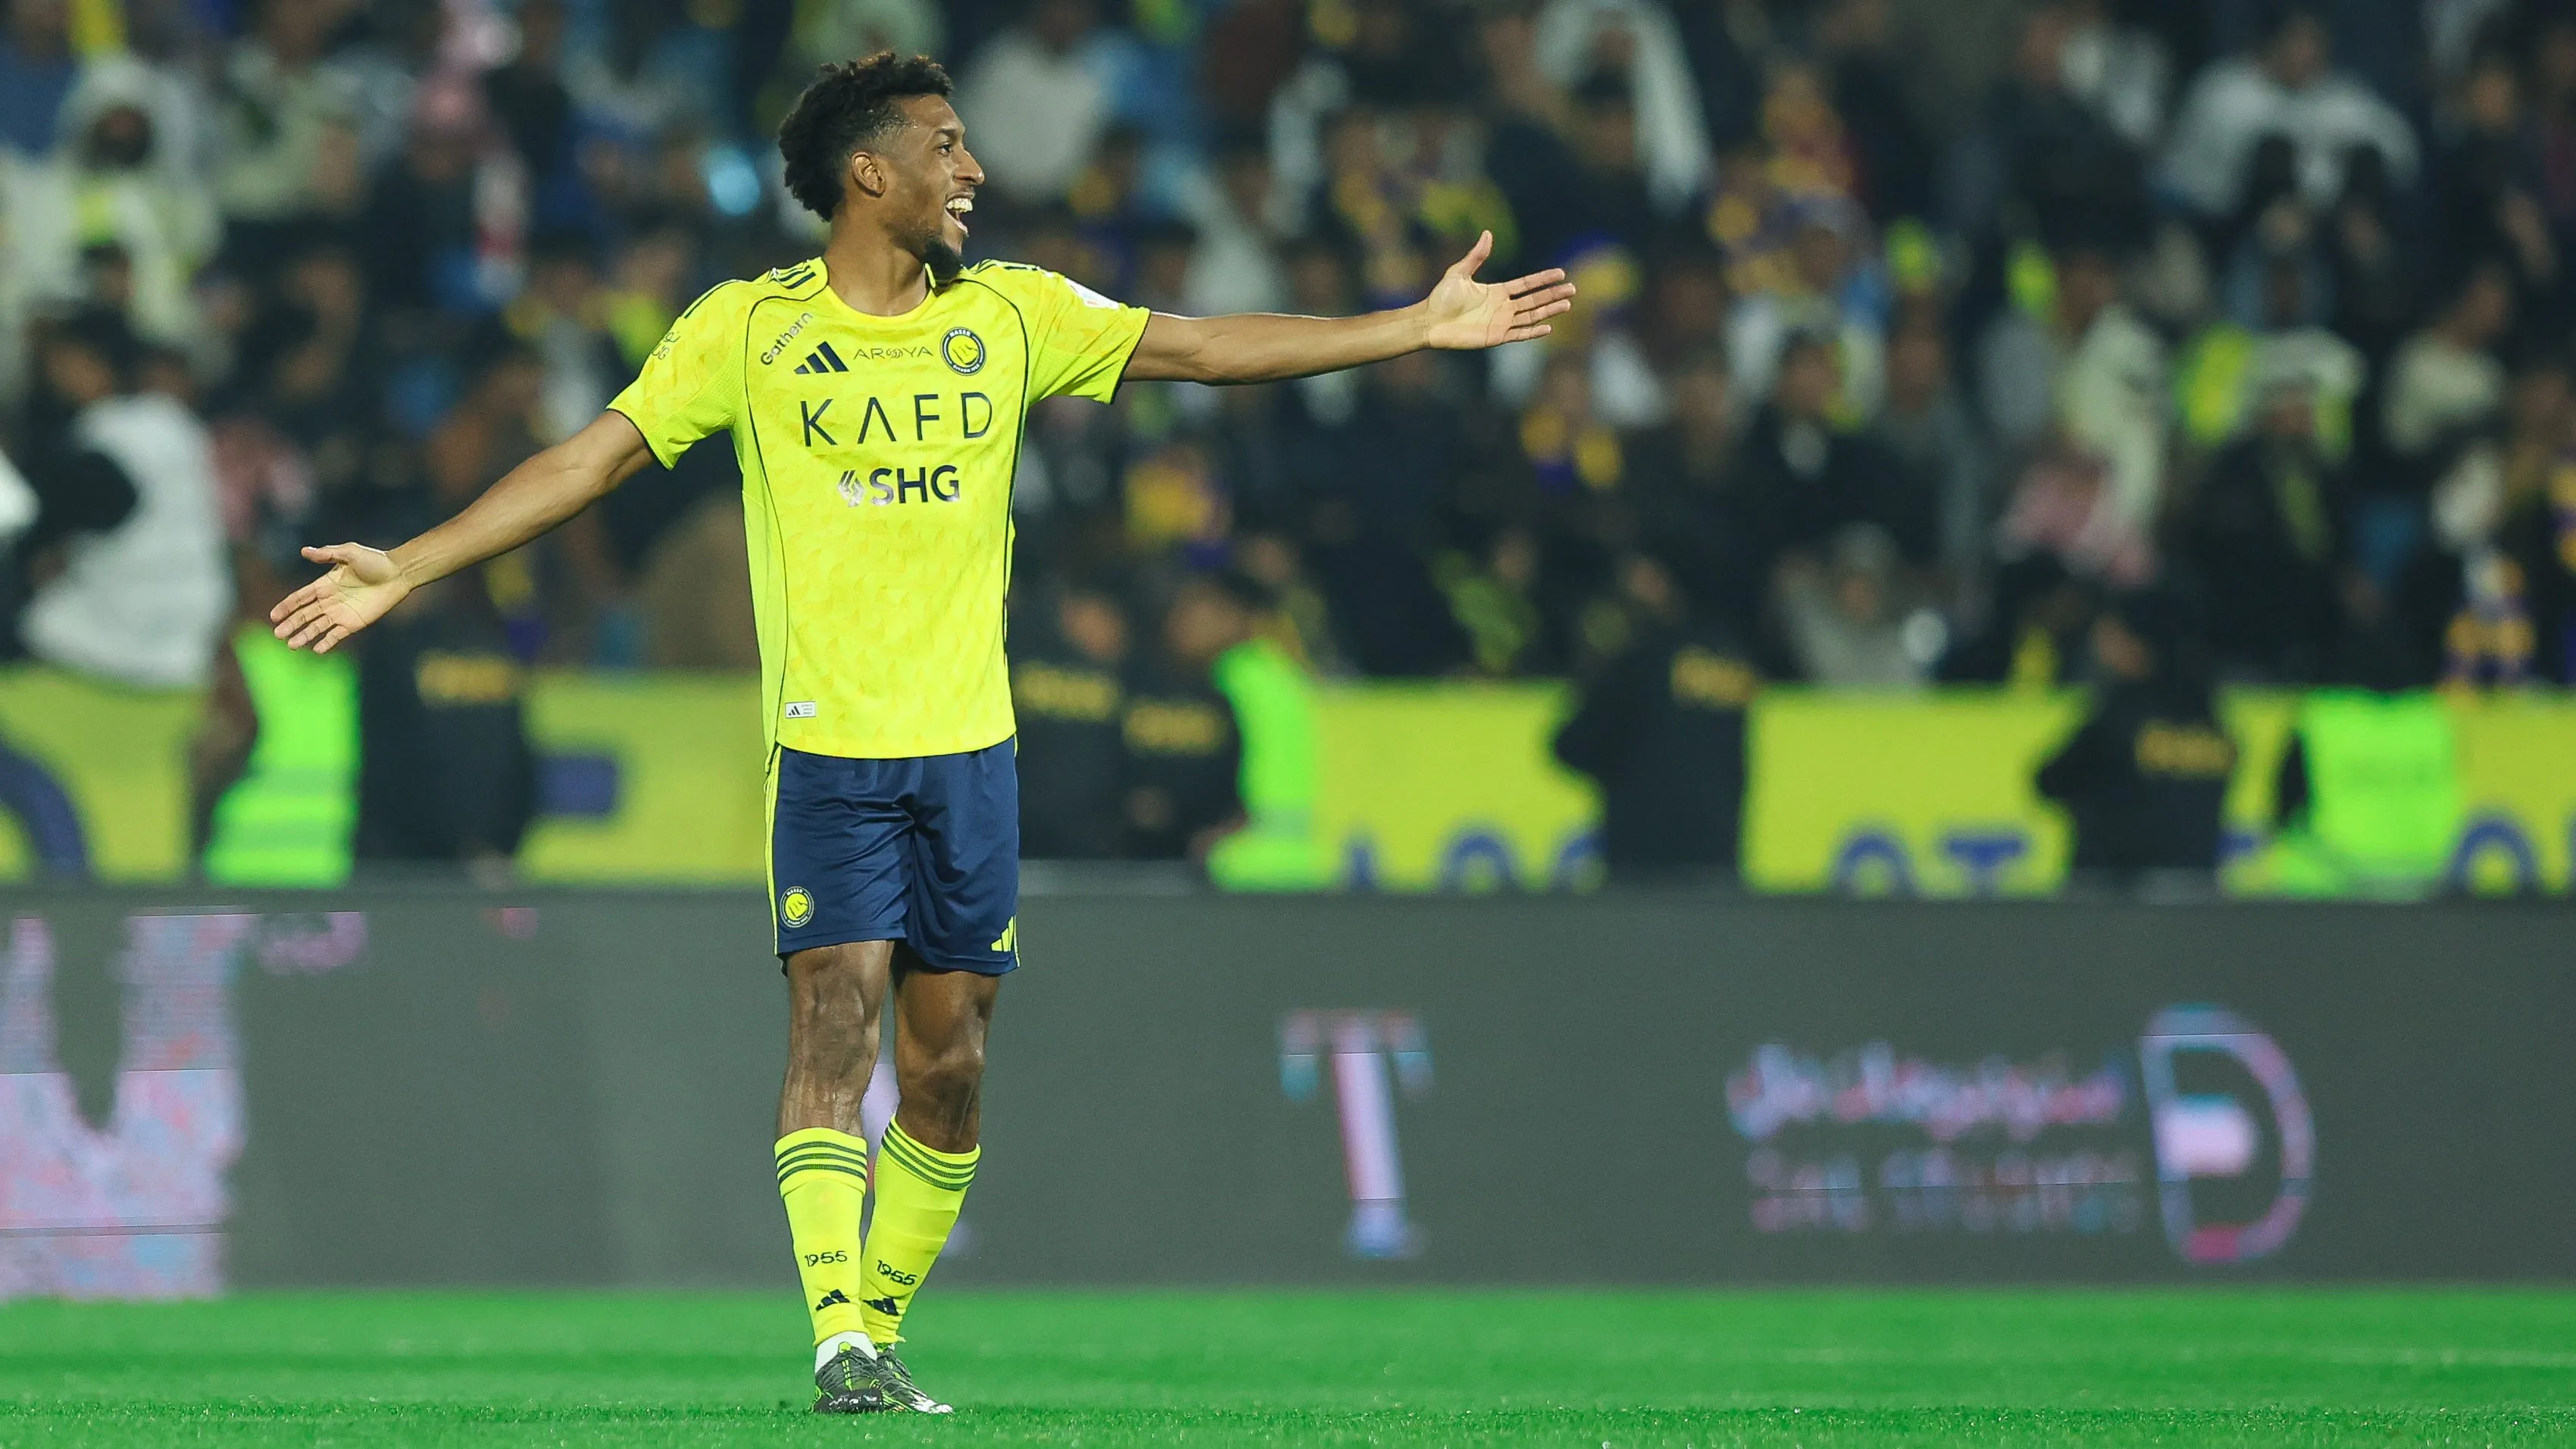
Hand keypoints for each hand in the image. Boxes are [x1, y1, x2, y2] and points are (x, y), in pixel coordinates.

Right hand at [270, 543, 411, 652]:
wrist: (398, 574)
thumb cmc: (375, 560)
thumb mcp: (350, 553)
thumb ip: (327, 554)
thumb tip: (304, 551)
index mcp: (324, 584)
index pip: (300, 598)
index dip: (286, 606)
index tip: (273, 616)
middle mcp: (329, 601)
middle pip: (305, 615)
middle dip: (291, 624)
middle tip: (277, 634)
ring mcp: (340, 613)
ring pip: (317, 627)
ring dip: (304, 636)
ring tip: (291, 645)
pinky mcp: (354, 623)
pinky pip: (336, 635)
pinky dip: (326, 643)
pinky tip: (316, 649)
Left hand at [1422, 231, 1576, 349]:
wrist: (1430, 321)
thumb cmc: (1441, 297)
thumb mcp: (1459, 272)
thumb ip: (1476, 256)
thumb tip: (1487, 233)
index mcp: (1497, 291)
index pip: (1526, 284)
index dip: (1543, 279)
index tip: (1560, 273)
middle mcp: (1502, 307)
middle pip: (1534, 300)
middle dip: (1553, 294)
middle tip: (1573, 289)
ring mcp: (1501, 322)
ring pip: (1532, 316)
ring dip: (1549, 310)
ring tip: (1567, 304)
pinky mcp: (1496, 336)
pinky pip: (1519, 334)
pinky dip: (1534, 331)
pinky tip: (1548, 327)